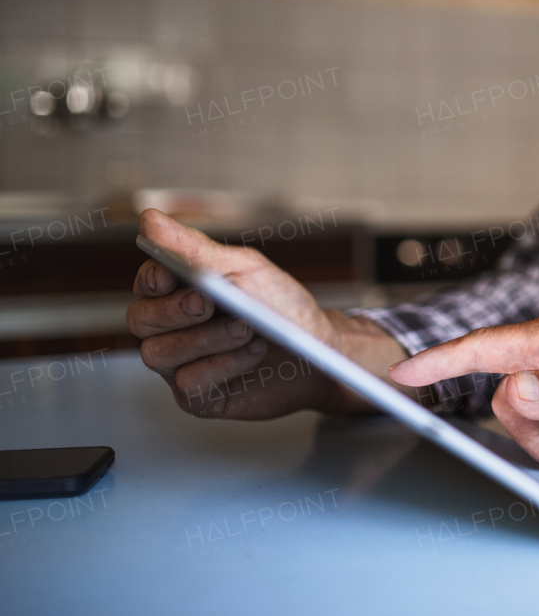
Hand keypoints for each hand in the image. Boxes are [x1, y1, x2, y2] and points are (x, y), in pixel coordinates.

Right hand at [127, 209, 409, 418]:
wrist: (319, 349)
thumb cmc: (280, 306)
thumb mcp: (245, 269)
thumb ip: (196, 249)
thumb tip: (149, 219)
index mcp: (177, 292)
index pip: (146, 283)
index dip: (153, 279)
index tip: (172, 274)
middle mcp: (170, 329)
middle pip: (142, 320)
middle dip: (176, 309)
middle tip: (209, 301)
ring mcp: (180, 363)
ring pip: (160, 353)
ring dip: (205, 338)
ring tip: (245, 326)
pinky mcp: (197, 395)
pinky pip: (189, 383)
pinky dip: (222, 365)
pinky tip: (252, 352)